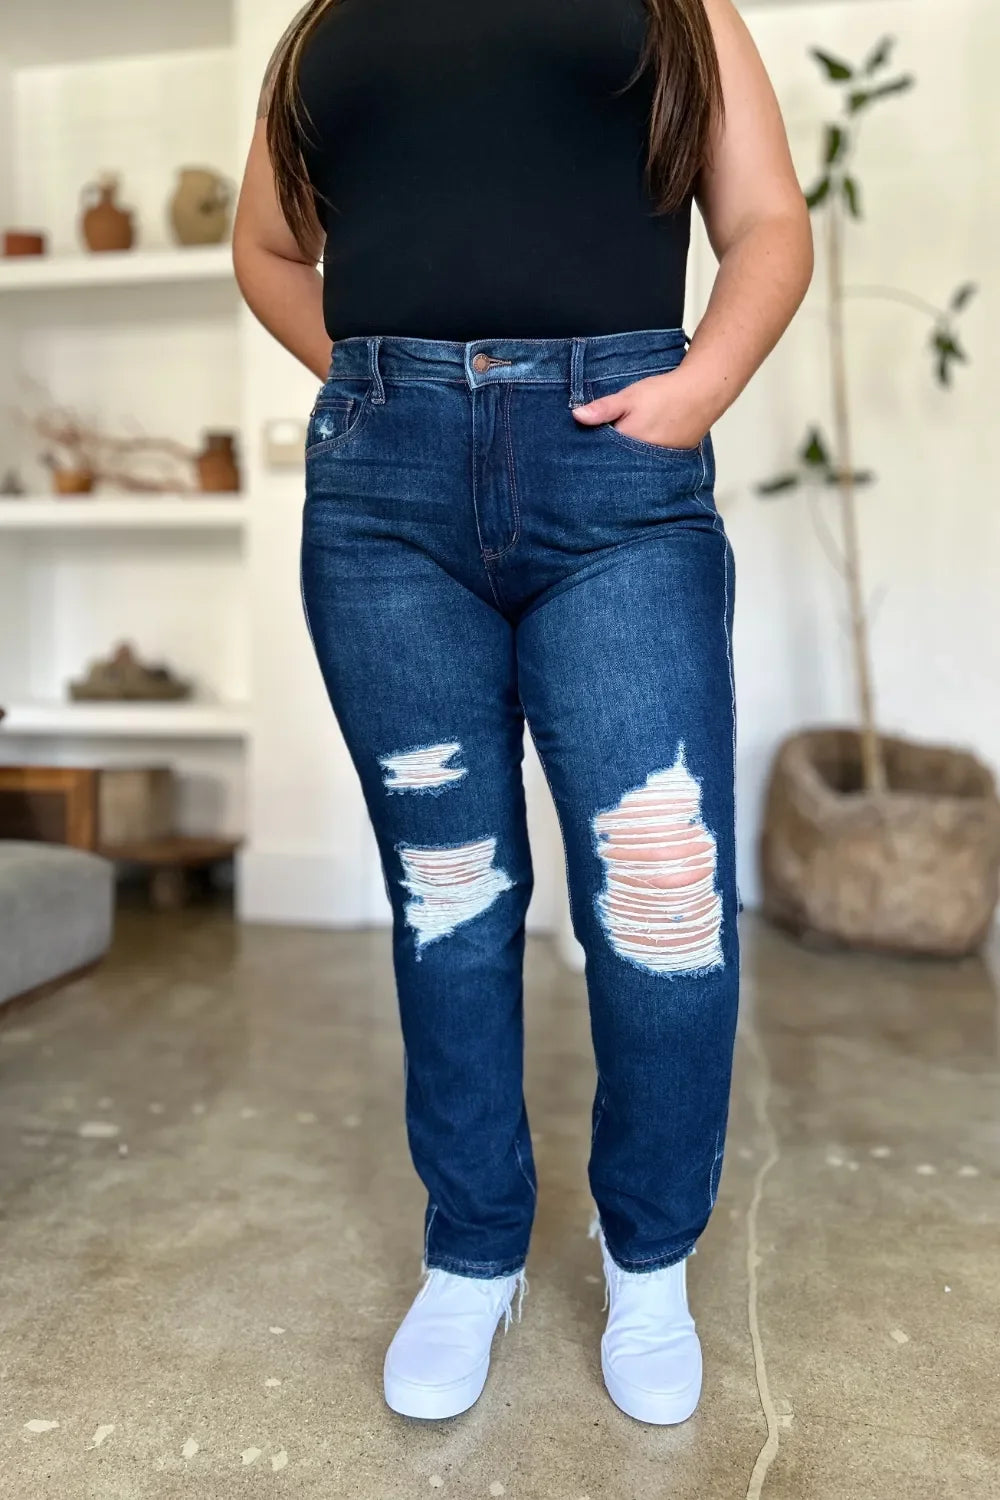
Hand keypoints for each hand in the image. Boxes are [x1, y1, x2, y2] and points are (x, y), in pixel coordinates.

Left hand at [571, 369, 711, 450]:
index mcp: (628, 446)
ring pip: (635, 465)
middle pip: (618, 464)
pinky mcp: (672, 461)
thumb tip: (576, 416)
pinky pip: (651, 464)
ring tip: (621, 450)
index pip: (601, 456)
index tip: (580, 448)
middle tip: (599, 449)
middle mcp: (643, 461)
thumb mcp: (629, 397)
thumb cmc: (665, 395)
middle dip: (608, 458)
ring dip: (627, 460)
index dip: (591, 451)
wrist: (703, 393)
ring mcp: (659, 463)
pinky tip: (640, 449)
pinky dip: (643, 459)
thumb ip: (603, 409)